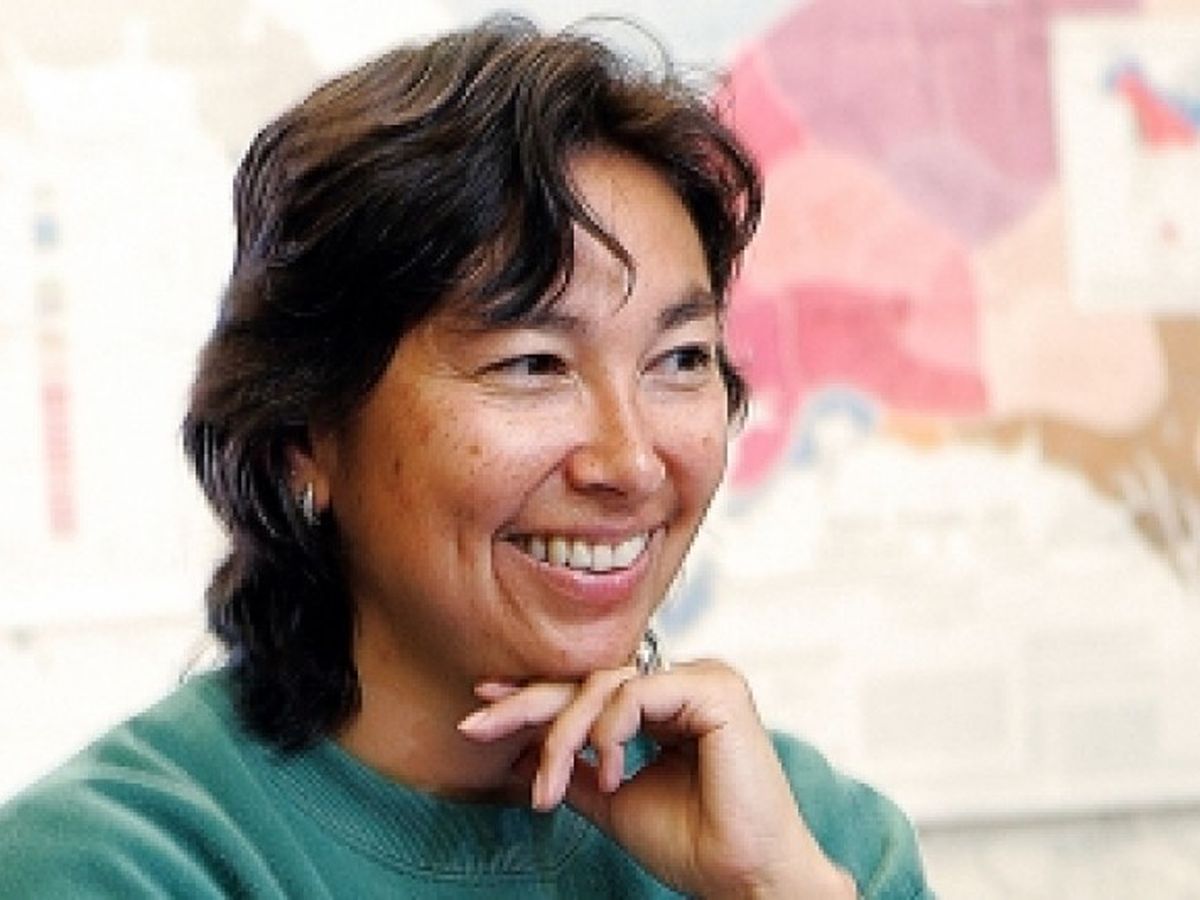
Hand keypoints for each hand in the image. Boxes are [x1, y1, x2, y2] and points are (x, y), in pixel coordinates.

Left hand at [457, 659, 856, 898]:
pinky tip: (609, 772)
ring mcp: (702, 680)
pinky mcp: (715, 688)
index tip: (481, 707)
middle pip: (589, 680)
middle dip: (527, 706)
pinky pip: (635, 693)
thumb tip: (517, 750)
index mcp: (666, 706)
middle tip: (476, 727)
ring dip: (564, 736)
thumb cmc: (692, 844)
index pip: (590, 690)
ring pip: (604, 685)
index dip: (534, 696)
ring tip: (550, 790)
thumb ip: (574, 769)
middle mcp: (684, 684)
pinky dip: (608, 732)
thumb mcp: (612, 799)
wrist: (742, 878)